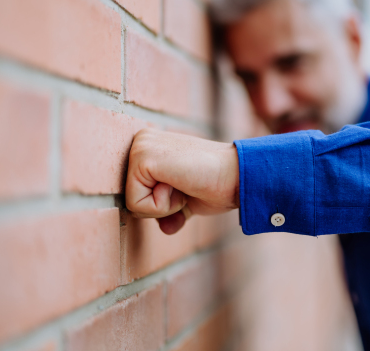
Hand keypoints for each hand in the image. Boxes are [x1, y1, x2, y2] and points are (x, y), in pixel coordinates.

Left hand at [125, 128, 239, 234]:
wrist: (238, 175)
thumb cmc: (217, 184)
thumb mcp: (185, 197)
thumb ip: (169, 209)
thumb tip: (166, 227)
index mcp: (149, 147)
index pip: (137, 194)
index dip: (164, 204)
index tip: (188, 187)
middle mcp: (141, 141)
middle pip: (131, 199)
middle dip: (162, 206)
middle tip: (188, 186)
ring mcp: (140, 146)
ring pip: (132, 203)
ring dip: (164, 205)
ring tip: (186, 184)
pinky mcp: (142, 158)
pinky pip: (138, 204)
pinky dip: (163, 206)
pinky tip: (182, 184)